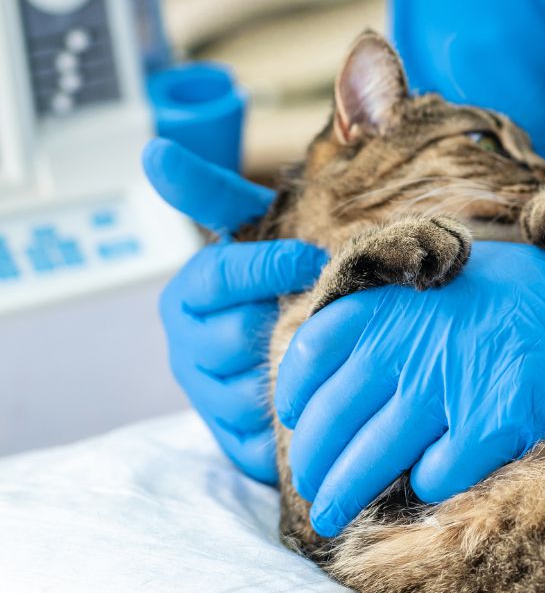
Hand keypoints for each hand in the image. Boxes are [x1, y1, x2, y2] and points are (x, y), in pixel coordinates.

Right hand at [143, 139, 327, 483]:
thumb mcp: (250, 226)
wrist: (293, 337)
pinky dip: (305, 413)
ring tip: (341, 341)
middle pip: (235, 338)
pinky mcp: (238, 443)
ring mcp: (210, 399)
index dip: (269, 267)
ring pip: (255, 388)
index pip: (216, 277)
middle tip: (335, 304)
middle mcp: (187, 349)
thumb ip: (207, 191)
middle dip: (287, 319)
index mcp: (186, 295)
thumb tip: (153, 150)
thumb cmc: (278, 272)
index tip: (315, 256)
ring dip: (301, 364)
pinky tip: (334, 386)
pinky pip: (272, 435)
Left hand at [275, 241, 544, 535]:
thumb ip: (401, 308)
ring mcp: (457, 381)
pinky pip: (436, 475)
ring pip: (372, 459)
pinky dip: (426, 486)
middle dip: (312, 463)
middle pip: (333, 416)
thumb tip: (343, 361)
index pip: (314, 351)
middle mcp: (419, 338)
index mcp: (403, 297)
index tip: (293, 419)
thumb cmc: (538, 292)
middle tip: (310, 487)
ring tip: (330, 516)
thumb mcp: (457, 274)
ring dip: (344, 494)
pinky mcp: (497, 422)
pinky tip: (430, 481)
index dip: (293, 393)